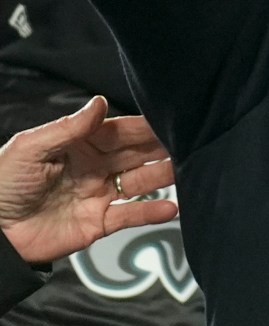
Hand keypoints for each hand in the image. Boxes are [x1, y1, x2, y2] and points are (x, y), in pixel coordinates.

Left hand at [0, 96, 178, 264]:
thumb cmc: (3, 183)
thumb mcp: (30, 148)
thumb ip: (68, 128)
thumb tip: (101, 102)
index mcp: (79, 145)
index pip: (119, 131)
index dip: (144, 126)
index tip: (171, 120)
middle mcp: (95, 167)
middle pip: (136, 154)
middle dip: (162, 147)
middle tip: (191, 141)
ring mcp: (99, 195)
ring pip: (140, 181)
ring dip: (164, 175)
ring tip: (188, 169)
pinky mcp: (99, 223)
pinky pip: (130, 216)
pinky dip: (152, 213)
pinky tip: (172, 208)